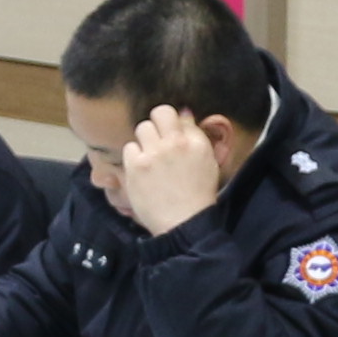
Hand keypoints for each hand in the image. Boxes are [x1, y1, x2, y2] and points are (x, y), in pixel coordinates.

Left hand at [97, 104, 229, 236]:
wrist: (184, 223)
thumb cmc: (198, 195)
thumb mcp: (208, 162)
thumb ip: (196, 136)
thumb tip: (183, 113)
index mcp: (196, 142)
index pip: (179, 114)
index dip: (172, 124)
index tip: (170, 134)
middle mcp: (175, 143)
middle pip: (159, 113)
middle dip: (157, 126)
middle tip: (157, 142)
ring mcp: (154, 153)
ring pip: (142, 128)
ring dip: (144, 140)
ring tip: (149, 158)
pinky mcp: (136, 166)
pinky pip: (129, 147)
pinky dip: (133, 157)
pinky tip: (141, 170)